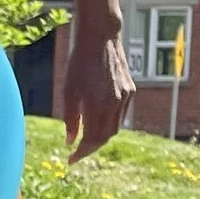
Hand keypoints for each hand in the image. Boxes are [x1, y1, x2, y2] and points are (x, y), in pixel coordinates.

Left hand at [61, 24, 135, 165]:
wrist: (100, 38)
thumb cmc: (78, 63)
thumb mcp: (68, 91)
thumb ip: (70, 118)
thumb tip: (70, 141)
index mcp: (97, 104)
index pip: (91, 139)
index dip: (81, 152)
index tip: (71, 160)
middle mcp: (115, 103)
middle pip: (105, 137)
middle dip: (91, 148)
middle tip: (77, 152)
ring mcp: (126, 97)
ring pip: (115, 127)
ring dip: (101, 137)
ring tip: (86, 139)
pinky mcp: (131, 90)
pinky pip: (121, 114)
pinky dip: (109, 122)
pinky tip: (98, 121)